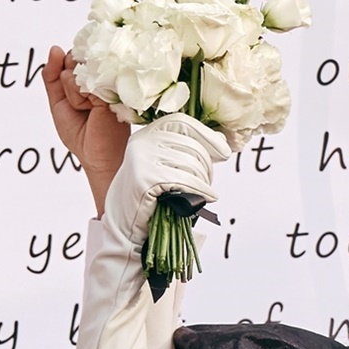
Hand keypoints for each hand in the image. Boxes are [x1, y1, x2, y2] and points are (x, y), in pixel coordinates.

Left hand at [44, 46, 128, 213]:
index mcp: (90, 76)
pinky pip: (82, 81)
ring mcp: (108, 79)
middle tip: (78, 104)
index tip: (70, 94)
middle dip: (66, 81)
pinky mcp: (111, 87)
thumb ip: (52, 76)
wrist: (95, 155)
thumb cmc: (79, 132)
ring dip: (72, 92)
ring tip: (86, 109)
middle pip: (73, 58)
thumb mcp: (58, 102)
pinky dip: (78, 98)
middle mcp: (100, 74)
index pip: (70, 56)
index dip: (63, 70)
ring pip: (76, 70)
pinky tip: (91, 109)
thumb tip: (54, 49)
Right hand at [105, 114, 227, 245]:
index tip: (223, 152)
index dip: (206, 135)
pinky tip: (206, 198)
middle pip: (191, 145)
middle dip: (207, 166)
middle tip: (209, 182)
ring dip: (204, 181)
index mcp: (146, 134)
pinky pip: (185, 180)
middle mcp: (141, 142)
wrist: (124, 226)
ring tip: (204, 193)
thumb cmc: (149, 197)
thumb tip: (221, 140)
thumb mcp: (166, 167)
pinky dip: (201, 190)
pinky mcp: (144, 179)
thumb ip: (187, 151)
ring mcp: (141, 159)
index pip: (182, 123)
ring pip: (190, 163)